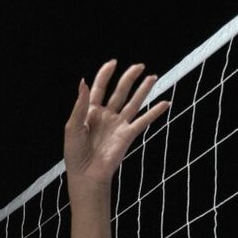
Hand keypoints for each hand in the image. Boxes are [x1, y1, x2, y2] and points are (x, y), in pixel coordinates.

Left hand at [63, 60, 168, 191]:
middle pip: (120, 91)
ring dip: (143, 90)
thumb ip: (80, 104)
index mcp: (90, 111)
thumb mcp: (72, 126)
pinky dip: (155, 112)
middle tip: (140, 65)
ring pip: (134, 102)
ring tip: (153, 77)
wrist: (86, 175)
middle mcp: (106, 115)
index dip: (106, 74)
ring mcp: (118, 125)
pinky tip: (165, 103)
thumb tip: (84, 82)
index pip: (100, 87)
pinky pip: (143, 121)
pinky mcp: (128, 135)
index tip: (113, 63)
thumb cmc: (75, 153)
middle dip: (129, 78)